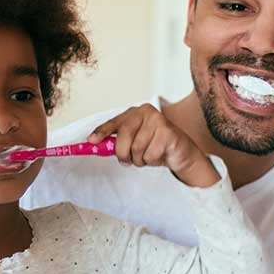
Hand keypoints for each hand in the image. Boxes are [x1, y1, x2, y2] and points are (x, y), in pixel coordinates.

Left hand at [88, 104, 218, 187]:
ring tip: (149, 155)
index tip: (91, 141)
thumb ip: (118, 142)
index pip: (114, 122)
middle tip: (128, 160)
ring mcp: (158, 121)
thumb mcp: (134, 143)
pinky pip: (150, 154)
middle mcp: (146, 112)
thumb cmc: (155, 147)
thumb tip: (96, 145)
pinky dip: (152, 161)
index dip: (102, 132)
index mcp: (134, 113)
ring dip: (140, 159)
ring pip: (136, 149)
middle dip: (123, 154)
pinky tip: (160, 155)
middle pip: (123, 137)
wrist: (181, 153)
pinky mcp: (169, 132)